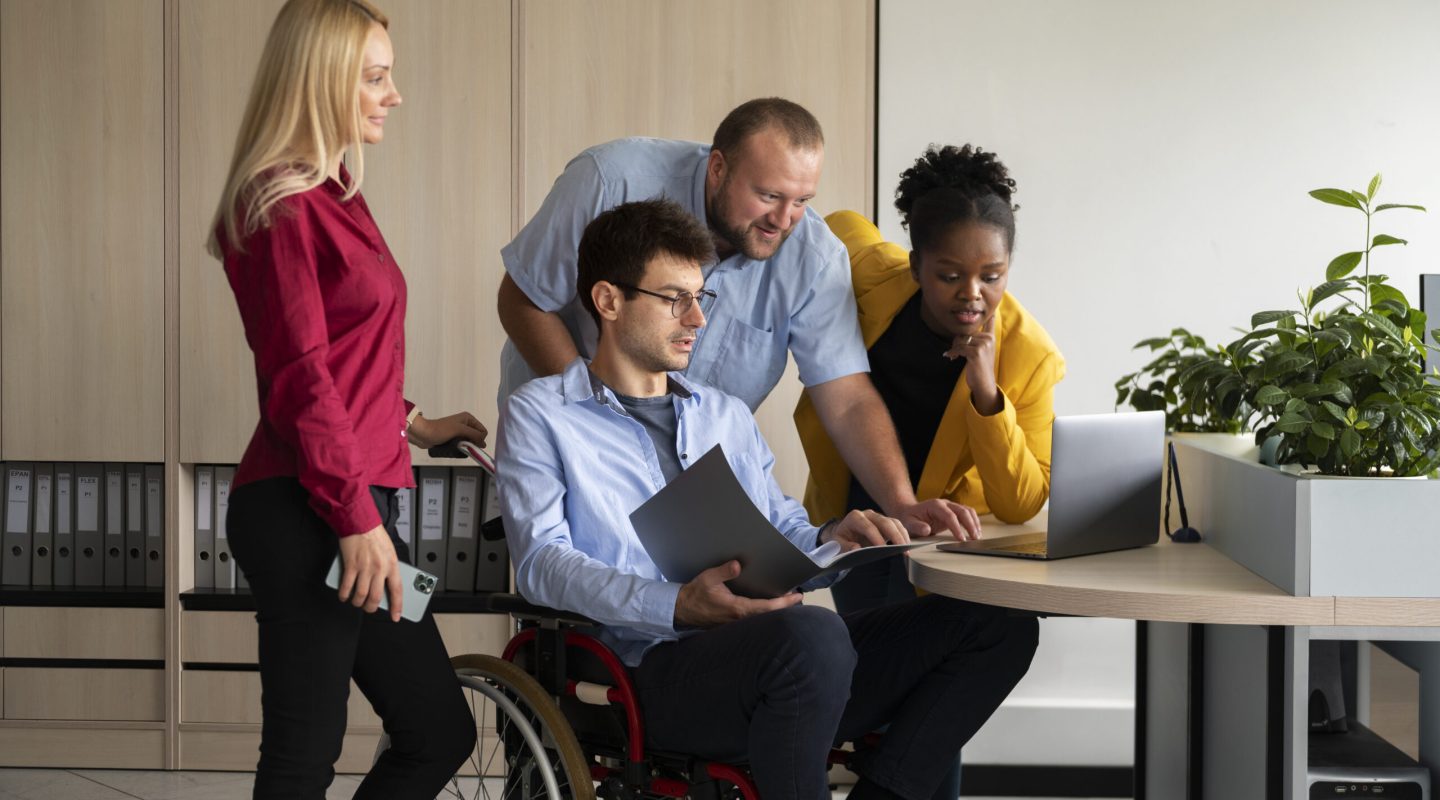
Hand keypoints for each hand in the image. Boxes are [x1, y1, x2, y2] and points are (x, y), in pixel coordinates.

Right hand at [337, 527, 402, 621]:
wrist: (360, 522)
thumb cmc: (375, 536)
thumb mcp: (389, 552)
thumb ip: (388, 569)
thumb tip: (384, 586)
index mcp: (392, 564)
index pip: (397, 590)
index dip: (397, 606)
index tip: (396, 616)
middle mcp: (380, 568)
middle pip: (376, 597)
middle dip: (371, 607)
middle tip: (368, 608)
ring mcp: (365, 567)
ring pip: (361, 595)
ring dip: (357, 602)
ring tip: (355, 601)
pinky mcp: (351, 565)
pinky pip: (347, 586)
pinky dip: (344, 594)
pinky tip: (344, 595)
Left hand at [409, 410, 487, 448]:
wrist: (423, 434)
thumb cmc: (441, 430)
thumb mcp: (460, 430)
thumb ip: (474, 435)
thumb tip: (484, 444)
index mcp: (468, 418)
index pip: (483, 431)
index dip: (479, 439)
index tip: (471, 444)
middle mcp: (465, 424)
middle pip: (476, 437)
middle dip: (472, 443)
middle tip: (463, 446)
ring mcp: (459, 431)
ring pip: (469, 442)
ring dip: (466, 447)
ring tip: (457, 447)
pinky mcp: (453, 438)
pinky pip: (462, 445)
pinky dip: (461, 448)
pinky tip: (455, 449)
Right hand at [674, 560, 800, 628]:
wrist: (682, 610)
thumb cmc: (696, 594)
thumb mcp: (708, 578)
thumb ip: (724, 571)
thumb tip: (738, 564)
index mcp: (737, 608)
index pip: (766, 607)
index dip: (784, 603)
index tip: (797, 596)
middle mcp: (739, 619)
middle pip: (768, 615)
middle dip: (784, 607)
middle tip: (798, 597)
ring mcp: (736, 624)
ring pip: (762, 619)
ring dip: (775, 610)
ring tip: (787, 600)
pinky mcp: (733, 624)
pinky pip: (754, 620)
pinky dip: (764, 613)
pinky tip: (768, 606)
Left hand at [822, 509, 908, 550]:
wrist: (844, 535)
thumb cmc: (841, 540)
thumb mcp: (837, 544)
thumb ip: (845, 547)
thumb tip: (857, 548)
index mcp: (855, 517)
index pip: (867, 526)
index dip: (876, 537)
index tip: (882, 549)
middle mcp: (868, 514)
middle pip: (884, 522)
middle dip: (894, 535)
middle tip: (901, 549)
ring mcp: (878, 517)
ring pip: (893, 522)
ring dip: (901, 535)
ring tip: (906, 549)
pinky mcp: (886, 523)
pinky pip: (897, 526)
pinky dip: (903, 535)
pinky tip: (906, 546)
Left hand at [891, 498, 981, 540]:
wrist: (909, 511)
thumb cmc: (909, 517)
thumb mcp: (908, 523)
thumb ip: (917, 527)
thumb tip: (926, 530)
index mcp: (935, 505)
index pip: (949, 516)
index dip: (957, 527)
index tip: (961, 539)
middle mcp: (944, 504)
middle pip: (962, 511)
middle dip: (970, 525)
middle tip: (974, 538)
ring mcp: (950, 507)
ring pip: (967, 511)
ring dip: (974, 523)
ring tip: (977, 536)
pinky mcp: (954, 512)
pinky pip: (967, 514)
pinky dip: (973, 522)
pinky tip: (976, 532)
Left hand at [944, 314, 1001, 415]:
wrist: (984, 384)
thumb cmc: (979, 368)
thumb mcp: (980, 352)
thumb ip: (974, 341)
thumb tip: (959, 335)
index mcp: (990, 338)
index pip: (989, 322)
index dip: (989, 313)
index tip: (992, 306)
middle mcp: (988, 339)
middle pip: (966, 332)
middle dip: (957, 342)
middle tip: (955, 352)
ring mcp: (983, 345)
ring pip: (961, 340)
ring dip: (954, 348)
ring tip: (955, 356)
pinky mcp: (976, 352)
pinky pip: (959, 348)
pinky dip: (953, 353)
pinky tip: (952, 358)